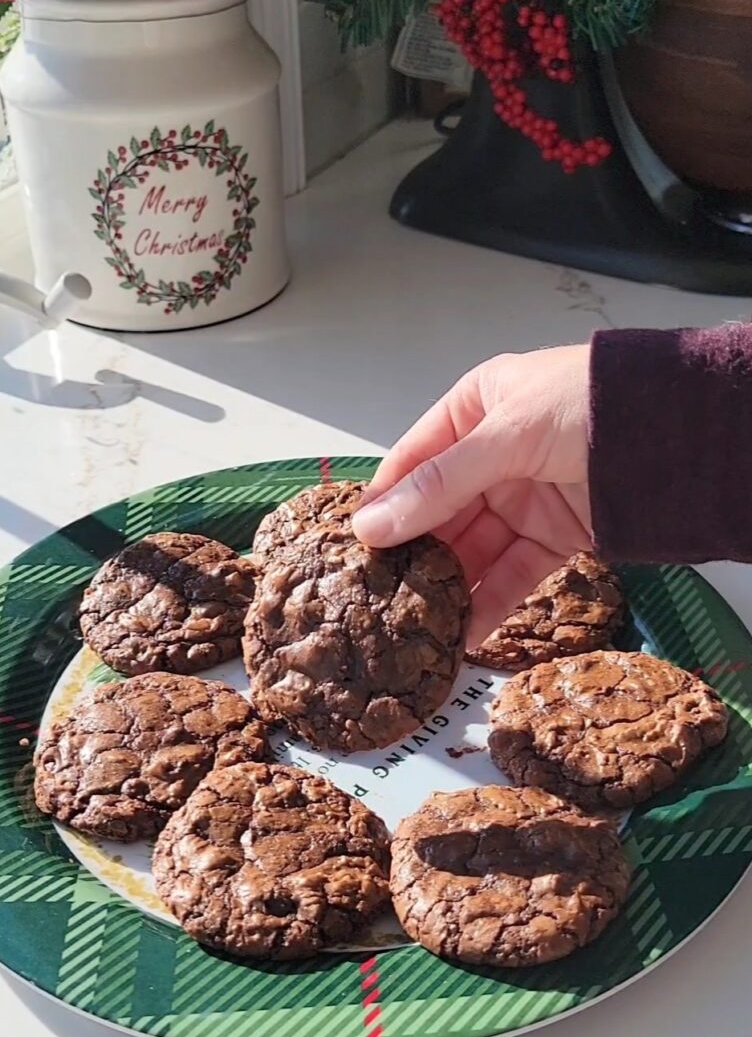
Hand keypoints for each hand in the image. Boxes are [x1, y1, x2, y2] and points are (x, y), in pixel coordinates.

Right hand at [352, 344, 590, 645]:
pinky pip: (513, 574)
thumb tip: (374, 526)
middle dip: (415, 554)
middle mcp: (495, 454)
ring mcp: (525, 497)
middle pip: (440, 511)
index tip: (354, 546)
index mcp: (477, 408)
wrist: (682, 433)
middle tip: (380, 595)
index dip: (385, 502)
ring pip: (474, 549)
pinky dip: (490, 602)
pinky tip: (465, 631)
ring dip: (449, 586)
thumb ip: (441, 484)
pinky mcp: (556, 537)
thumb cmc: (593, 404)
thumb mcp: (507, 434)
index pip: (414, 460)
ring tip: (417, 623)